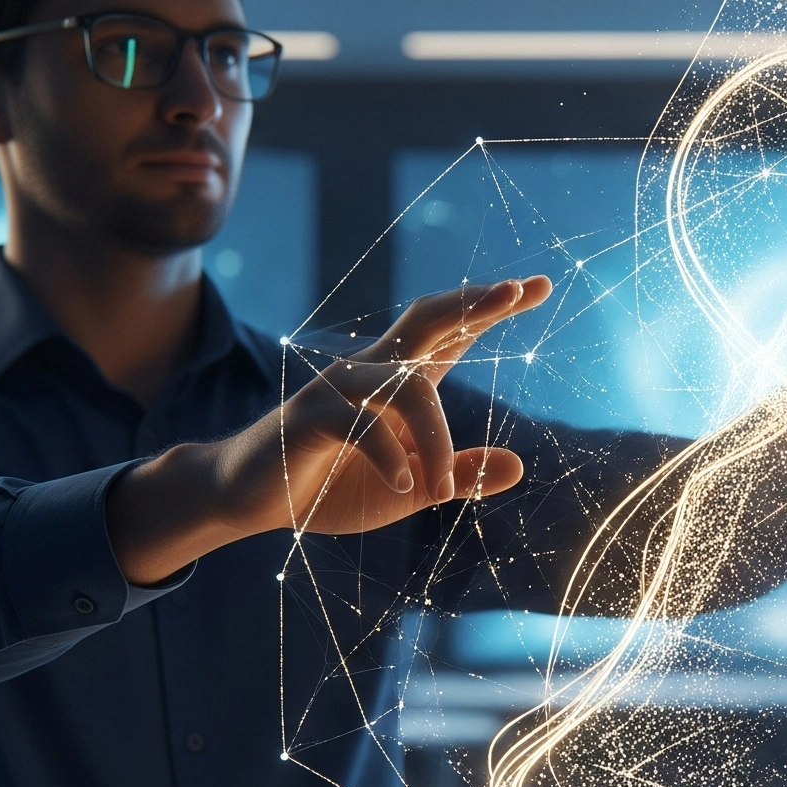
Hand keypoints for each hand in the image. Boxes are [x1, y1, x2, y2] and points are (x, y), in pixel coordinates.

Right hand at [109, 277, 547, 583]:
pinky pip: (363, 425)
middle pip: (428, 321)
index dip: (489, 308)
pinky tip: (407, 489)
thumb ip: (457, 475)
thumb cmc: (331, 488)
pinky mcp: (309, 416)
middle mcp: (371, 374)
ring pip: (408, 388)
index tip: (537, 285)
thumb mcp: (409, 490)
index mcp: (398, 384)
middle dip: (473, 304)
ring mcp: (338, 389)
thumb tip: (519, 466)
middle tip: (517, 290)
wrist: (249, 501)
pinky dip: (392, 458)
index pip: (451, 333)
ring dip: (437, 441)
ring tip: (441, 490)